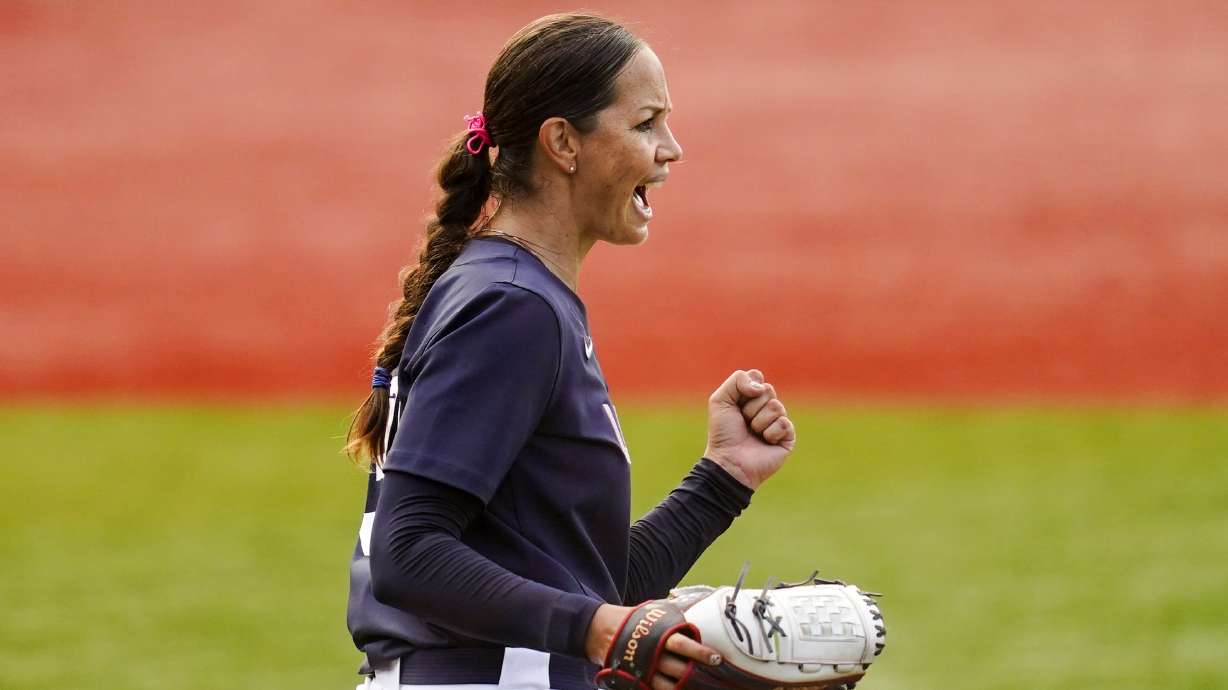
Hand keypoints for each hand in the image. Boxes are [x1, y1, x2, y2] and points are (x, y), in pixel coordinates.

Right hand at [586, 604, 721, 689]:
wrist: (602, 630)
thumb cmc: (635, 619)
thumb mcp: (655, 611)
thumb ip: (677, 611)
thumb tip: (701, 600)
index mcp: (660, 635)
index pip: (684, 645)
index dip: (701, 652)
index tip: (717, 658)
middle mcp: (654, 654)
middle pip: (679, 668)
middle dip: (696, 674)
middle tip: (714, 678)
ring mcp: (645, 670)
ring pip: (668, 686)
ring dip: (683, 687)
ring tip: (697, 688)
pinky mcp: (637, 680)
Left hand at [703, 369, 794, 489]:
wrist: (729, 461)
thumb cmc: (723, 433)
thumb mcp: (720, 400)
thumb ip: (738, 380)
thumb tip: (761, 386)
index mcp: (751, 398)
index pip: (757, 377)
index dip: (746, 388)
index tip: (736, 403)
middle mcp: (766, 408)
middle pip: (768, 390)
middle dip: (751, 406)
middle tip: (744, 421)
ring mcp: (778, 422)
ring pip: (776, 406)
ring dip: (759, 421)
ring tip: (753, 434)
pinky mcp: (788, 437)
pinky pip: (784, 423)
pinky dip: (770, 433)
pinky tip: (765, 442)